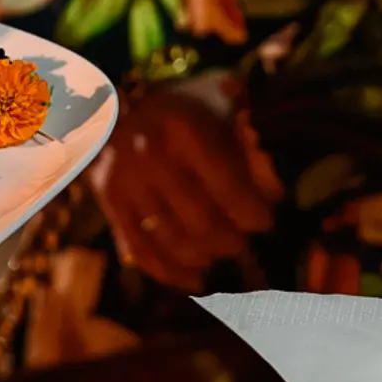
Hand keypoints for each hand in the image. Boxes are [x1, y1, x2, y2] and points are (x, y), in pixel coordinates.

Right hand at [92, 76, 281, 290]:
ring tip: (220, 254)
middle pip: (203, 223)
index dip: (254, 213)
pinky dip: (172, 274)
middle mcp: (152, 156)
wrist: (109, 104)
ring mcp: (127, 183)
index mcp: (185, 129)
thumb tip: (273, 182)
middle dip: (232, 241)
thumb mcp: (215, 101)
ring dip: (206, 258)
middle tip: (243, 241)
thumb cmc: (178, 108)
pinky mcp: (109, 203)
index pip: (229, 187)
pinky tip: (195, 280)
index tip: (265, 221)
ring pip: (174, 243)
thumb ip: (249, 135)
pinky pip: (141, 252)